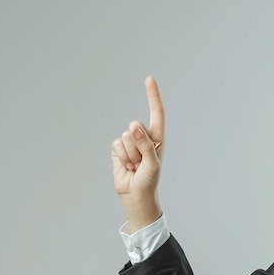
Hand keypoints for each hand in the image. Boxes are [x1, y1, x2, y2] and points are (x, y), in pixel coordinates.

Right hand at [111, 76, 164, 230]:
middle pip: (136, 126)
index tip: (149, 79)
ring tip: (135, 165)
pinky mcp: (117, 149)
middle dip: (138, 144)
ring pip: (125, 137)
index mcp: (157, 137)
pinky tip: (126, 166)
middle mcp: (143, 136)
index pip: (157, 112)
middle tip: (141, 160)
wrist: (135, 195)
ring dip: (130, 154)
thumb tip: (134, 127)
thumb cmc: (149, 180)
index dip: (153, 96)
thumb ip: (146, 145)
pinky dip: (121, 157)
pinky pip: (116, 145)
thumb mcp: (153, 164)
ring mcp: (130, 142)